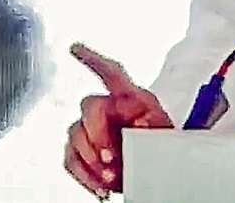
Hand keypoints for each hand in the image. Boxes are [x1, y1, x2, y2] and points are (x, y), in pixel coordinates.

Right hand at [64, 43, 172, 198]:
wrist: (157, 174)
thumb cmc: (163, 149)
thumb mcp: (165, 134)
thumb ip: (152, 125)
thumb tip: (138, 125)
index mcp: (132, 99)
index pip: (112, 73)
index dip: (93, 59)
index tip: (75, 48)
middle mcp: (108, 109)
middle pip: (90, 107)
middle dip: (97, 135)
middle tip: (111, 158)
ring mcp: (91, 130)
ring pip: (75, 135)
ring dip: (92, 160)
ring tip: (111, 176)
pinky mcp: (81, 152)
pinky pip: (70, 159)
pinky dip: (84, 176)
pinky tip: (99, 186)